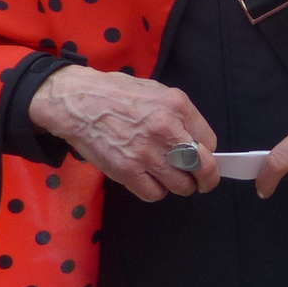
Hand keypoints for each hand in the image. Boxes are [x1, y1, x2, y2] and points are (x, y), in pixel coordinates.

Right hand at [27, 65, 219, 201]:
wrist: (79, 102)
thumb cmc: (118, 95)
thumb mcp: (158, 92)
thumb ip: (181, 116)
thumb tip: (198, 143)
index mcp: (177, 106)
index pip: (209, 142)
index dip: (207, 154)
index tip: (201, 158)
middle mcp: (166, 129)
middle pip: (202, 167)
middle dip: (205, 179)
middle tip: (201, 182)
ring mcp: (146, 152)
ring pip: (181, 186)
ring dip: (179, 186)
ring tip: (169, 178)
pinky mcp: (126, 171)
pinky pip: (154, 194)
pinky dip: (155, 191)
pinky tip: (149, 180)